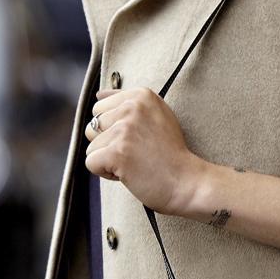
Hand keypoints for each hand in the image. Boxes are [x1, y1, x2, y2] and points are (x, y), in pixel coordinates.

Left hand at [84, 86, 209, 214]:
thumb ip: (126, 103)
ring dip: (108, 159)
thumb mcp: (156, 117)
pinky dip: (107, 173)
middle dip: (108, 143)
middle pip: (93, 125)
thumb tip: (98, 95)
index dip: (115, 129)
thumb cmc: (172, 155)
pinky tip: (129, 173)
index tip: (141, 139)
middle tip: (137, 152)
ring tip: (135, 163)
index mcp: (141, 95)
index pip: (101, 108)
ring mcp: (124, 129)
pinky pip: (91, 162)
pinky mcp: (116, 152)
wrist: (188, 182)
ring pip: (91, 145)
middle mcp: (132, 107)